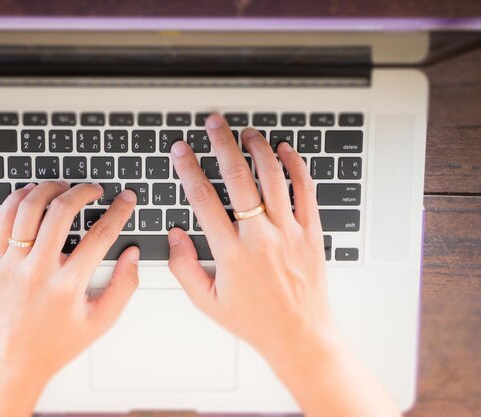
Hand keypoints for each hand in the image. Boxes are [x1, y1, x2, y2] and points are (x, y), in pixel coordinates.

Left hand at [0, 182, 139, 416]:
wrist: (12, 363)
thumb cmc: (55, 345)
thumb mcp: (100, 322)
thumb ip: (124, 287)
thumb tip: (132, 255)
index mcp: (67, 286)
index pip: (100, 235)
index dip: (118, 212)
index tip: (126, 199)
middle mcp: (37, 271)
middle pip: (62, 212)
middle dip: (83, 191)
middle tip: (94, 189)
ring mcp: (12, 265)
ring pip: (28, 209)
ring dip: (49, 189)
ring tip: (63, 187)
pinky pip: (2, 220)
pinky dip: (17, 200)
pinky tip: (31, 194)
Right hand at [169, 114, 333, 373]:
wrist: (299, 335)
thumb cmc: (254, 321)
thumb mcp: (207, 302)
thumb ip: (184, 267)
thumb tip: (175, 234)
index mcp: (231, 253)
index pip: (203, 199)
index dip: (189, 169)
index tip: (181, 151)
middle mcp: (260, 237)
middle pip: (238, 178)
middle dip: (222, 144)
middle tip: (214, 124)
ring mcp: (289, 232)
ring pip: (273, 177)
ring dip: (258, 148)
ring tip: (246, 132)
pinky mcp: (310, 233)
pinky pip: (305, 190)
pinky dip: (295, 166)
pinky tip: (285, 151)